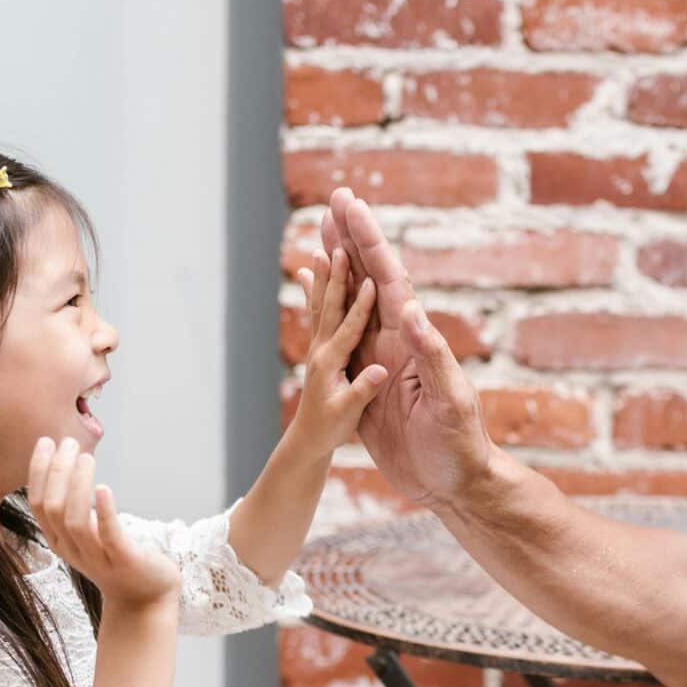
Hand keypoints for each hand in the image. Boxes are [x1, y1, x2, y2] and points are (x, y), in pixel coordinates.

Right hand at [25, 435, 180, 609]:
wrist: (143, 598)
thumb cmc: (115, 557)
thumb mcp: (88, 532)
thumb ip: (75, 505)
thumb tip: (70, 462)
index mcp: (59, 539)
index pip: (38, 503)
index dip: (38, 471)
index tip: (46, 441)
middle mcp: (71, 549)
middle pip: (53, 507)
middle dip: (57, 471)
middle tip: (70, 442)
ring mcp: (96, 557)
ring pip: (74, 520)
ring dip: (77, 485)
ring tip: (86, 457)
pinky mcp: (123, 560)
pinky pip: (109, 535)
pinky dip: (104, 511)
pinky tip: (104, 488)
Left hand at [283, 244, 390, 459]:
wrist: (307, 438)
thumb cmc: (329, 429)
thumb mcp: (348, 413)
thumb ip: (362, 391)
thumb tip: (380, 371)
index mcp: (331, 362)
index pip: (348, 328)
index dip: (361, 305)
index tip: (370, 280)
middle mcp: (322, 349)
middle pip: (330, 306)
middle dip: (336, 277)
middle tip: (338, 247)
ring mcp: (319, 347)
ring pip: (321, 305)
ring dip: (323, 276)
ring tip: (321, 249)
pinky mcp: (320, 348)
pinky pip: (319, 313)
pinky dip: (315, 290)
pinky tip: (307, 272)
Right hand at [317, 187, 498, 508]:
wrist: (456, 484)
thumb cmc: (461, 445)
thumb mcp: (448, 400)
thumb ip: (431, 355)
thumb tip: (408, 309)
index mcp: (413, 339)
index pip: (387, 278)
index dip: (368, 239)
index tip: (349, 205)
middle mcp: (398, 341)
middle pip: (370, 278)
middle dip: (352, 238)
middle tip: (334, 199)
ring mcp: (382, 360)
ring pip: (354, 302)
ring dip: (340, 266)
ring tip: (323, 233)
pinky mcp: (370, 384)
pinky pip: (344, 339)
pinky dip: (330, 313)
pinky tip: (319, 301)